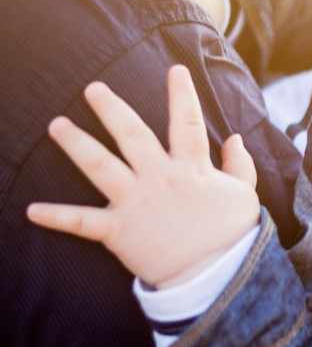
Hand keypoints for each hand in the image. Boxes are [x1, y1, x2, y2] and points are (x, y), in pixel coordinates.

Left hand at [27, 66, 260, 288]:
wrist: (217, 276)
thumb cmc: (232, 236)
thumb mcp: (245, 196)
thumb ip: (240, 166)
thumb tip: (235, 139)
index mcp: (191, 169)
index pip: (187, 124)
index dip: (183, 95)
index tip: (175, 69)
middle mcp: (159, 179)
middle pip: (132, 135)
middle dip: (112, 109)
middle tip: (93, 89)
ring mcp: (136, 204)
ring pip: (101, 167)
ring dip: (76, 145)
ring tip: (56, 124)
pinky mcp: (119, 231)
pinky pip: (83, 222)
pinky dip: (57, 217)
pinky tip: (31, 210)